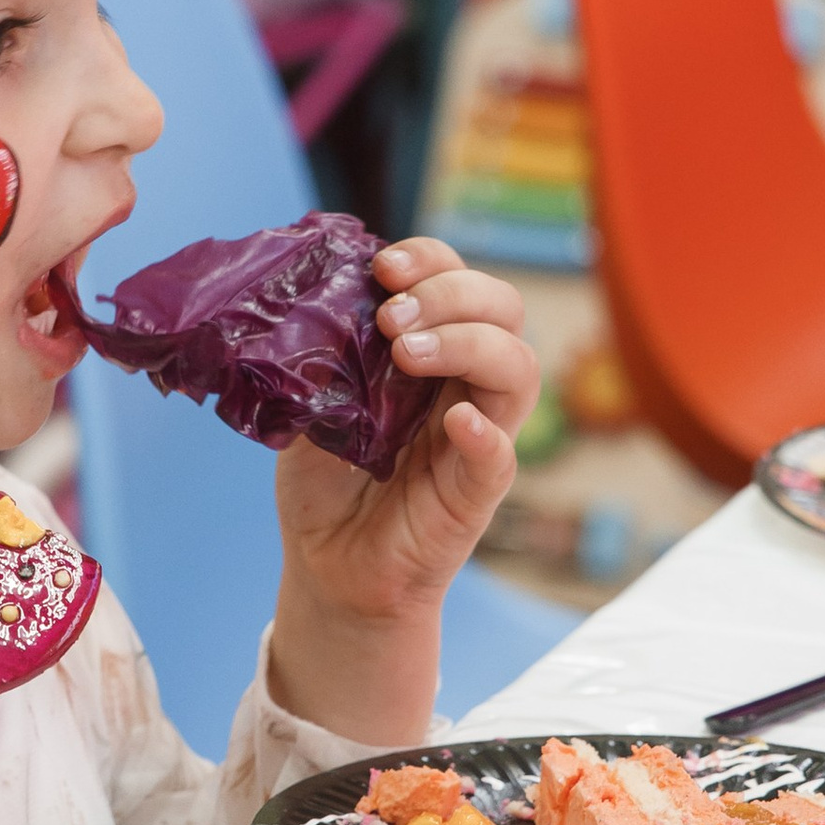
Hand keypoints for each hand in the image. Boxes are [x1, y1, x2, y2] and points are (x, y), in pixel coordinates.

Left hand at [266, 235, 538, 740]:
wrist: (328, 565)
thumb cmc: (327, 479)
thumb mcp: (307, 402)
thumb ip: (316, 354)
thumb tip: (308, 300)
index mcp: (430, 349)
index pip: (457, 278)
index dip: (431, 259)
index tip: (383, 268)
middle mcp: (464, 383)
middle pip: (504, 307)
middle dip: (452, 293)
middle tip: (391, 318)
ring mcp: (478, 434)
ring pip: (518, 367)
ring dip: (467, 344)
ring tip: (406, 355)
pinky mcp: (476, 491)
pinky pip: (501, 456)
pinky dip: (484, 433)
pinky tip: (453, 423)